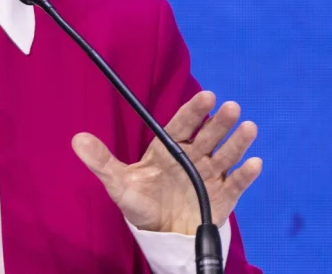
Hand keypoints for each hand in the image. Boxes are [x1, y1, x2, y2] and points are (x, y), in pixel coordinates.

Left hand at [73, 91, 261, 234]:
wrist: (161, 235)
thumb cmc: (141, 204)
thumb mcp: (118, 183)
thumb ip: (101, 161)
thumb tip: (76, 139)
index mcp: (168, 150)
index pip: (182, 126)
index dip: (194, 111)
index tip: (206, 96)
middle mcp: (191, 158)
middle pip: (207, 136)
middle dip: (219, 122)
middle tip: (231, 107)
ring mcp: (208, 176)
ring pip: (225, 155)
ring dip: (237, 142)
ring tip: (248, 127)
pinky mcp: (222, 197)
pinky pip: (236, 184)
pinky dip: (246, 174)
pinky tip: (255, 163)